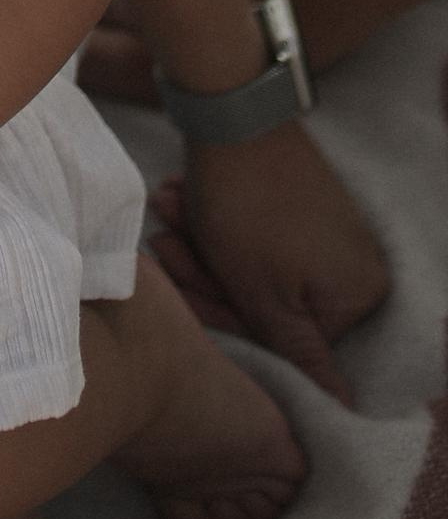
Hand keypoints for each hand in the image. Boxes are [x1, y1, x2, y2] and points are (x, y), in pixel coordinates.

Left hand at [148, 124, 389, 400]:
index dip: (226, 319)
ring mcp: (326, 230)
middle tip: (163, 247)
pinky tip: (177, 200)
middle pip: (265, 299)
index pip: (286, 341)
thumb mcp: (264, 294)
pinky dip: (210, 222)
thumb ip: (300, 356)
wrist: (232, 106)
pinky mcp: (297, 201)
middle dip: (205, 275)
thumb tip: (343, 411)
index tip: (183, 295)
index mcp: (356, 296)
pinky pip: (250, 232)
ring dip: (200, 245)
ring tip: (167, 216)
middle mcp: (352, 266)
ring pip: (249, 264)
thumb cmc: (248, 206)